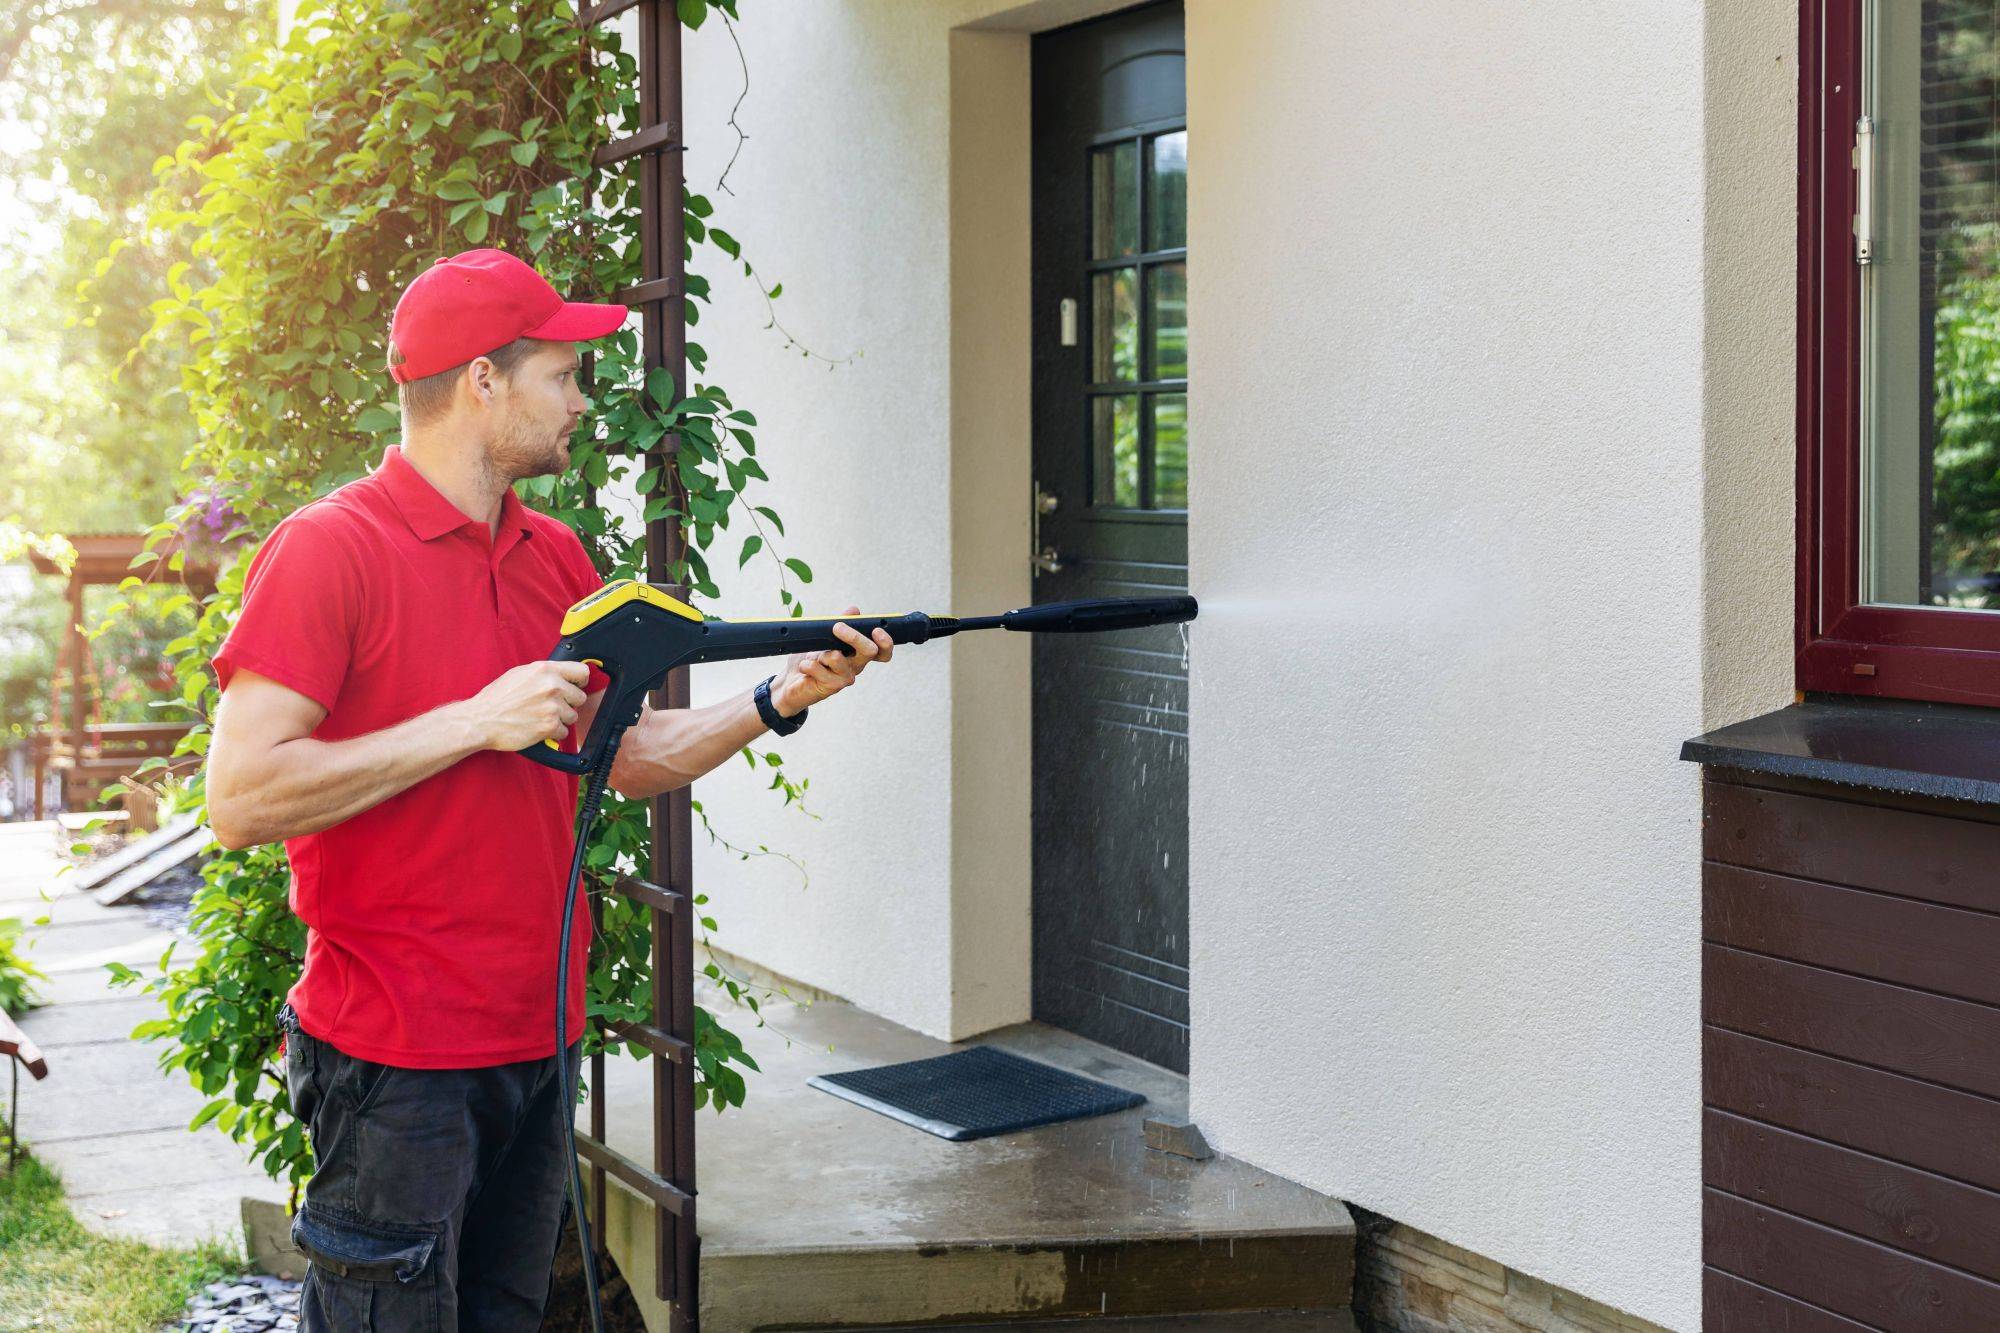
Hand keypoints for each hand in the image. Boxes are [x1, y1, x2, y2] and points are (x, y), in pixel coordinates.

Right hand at [466, 660, 591, 750]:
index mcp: (545, 670)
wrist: (482, 720)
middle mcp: (552, 686)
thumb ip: (544, 674)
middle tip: (551, 707)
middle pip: (580, 697)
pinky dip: (553, 733)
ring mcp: (552, 707)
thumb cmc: (497, 698)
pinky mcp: (550, 726)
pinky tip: (537, 728)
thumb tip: (563, 676)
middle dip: (568, 703)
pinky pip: (563, 732)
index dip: (580, 681)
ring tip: (540, 717)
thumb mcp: (520, 674)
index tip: (576, 686)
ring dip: (560, 719)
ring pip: (572, 716)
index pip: (581, 671)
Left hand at [772, 605, 894, 716]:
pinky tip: (804, 667)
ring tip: (813, 656)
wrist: (791, 682)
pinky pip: (820, 668)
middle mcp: (855, 666)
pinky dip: (807, 664)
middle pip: (870, 651)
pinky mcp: (832, 687)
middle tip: (837, 627)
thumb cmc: (810, 658)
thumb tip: (854, 610)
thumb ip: (839, 623)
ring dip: (821, 653)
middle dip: (854, 636)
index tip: (876, 630)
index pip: (882, 651)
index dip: (885, 642)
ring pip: (839, 658)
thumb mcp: (823, 637)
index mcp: (857, 654)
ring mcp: (845, 677)